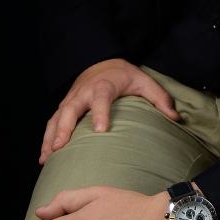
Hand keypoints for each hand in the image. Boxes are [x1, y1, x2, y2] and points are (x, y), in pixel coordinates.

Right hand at [40, 59, 180, 162]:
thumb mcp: (144, 81)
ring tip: (47, 158)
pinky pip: (52, 123)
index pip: (101, 98)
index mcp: (104, 85)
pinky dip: (47, 138)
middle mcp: (83, 92)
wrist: (101, 62)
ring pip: (57, 118)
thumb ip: (160, 98)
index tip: (101, 130)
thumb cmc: (124, 75)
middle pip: (71, 109)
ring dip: (51, 137)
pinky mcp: (64, 107)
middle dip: (65, 128)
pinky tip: (44, 157)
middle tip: (61, 148)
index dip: (100, 113)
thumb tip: (176, 118)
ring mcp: (71, 99)